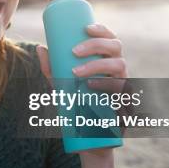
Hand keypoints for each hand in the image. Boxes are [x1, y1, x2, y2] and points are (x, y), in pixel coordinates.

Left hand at [36, 23, 128, 160]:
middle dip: (95, 45)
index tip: (84, 28)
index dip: (102, 29)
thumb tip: (40, 48)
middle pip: (116, 47)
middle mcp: (120, 71)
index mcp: (108, 61)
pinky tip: (92, 85)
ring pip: (120, 66)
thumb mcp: (62, 86)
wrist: (90, 139)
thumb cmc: (77, 106)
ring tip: (76, 72)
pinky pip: (123, 90)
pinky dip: (106, 86)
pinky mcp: (127, 104)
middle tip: (73, 52)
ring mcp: (125, 87)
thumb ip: (52, 69)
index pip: (111, 38)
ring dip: (97, 66)